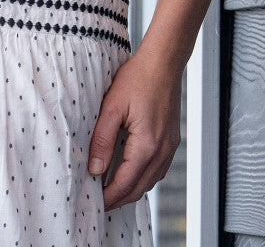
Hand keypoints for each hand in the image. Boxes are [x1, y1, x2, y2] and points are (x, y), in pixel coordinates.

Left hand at [87, 46, 182, 210]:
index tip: (93, 202)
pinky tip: (130, 172)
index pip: (124, 184)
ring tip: (111, 189)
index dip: (108, 197)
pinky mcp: (171, 141)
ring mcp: (169, 148)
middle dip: (119, 199)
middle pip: (139, 189)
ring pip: (150, 182)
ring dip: (131, 190)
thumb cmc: (138, 78)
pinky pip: (157, 169)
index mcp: (146, 146)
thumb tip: (94, 169)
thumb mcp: (112, 107)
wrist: (163, 62)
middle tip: (99, 202)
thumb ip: (102, 140)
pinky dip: (143, 177)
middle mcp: (161, 152)